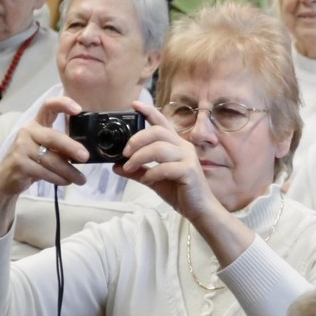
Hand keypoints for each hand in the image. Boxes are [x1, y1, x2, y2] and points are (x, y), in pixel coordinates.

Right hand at [0, 97, 90, 199]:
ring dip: (69, 171)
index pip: (48, 107)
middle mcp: (27, 131)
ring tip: (81, 179)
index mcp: (37, 124)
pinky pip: (44, 172)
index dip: (63, 104)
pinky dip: (58, 178)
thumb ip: (62, 148)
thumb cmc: (31, 162)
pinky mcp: (19, 163)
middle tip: (85, 157)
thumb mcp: (47, 150)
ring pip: (51, 159)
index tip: (78, 109)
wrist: (6, 178)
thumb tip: (85, 153)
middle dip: (71, 147)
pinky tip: (66, 181)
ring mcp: (21, 147)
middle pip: (53, 136)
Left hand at [117, 105, 218, 222]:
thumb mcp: (153, 179)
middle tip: (125, 154)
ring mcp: (188, 158)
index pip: (162, 122)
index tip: (135, 105)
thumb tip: (116, 166)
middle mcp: (183, 147)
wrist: (199, 210)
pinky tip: (147, 180)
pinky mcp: (189, 171)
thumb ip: (137, 171)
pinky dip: (151, 173)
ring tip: (129, 168)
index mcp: (176, 145)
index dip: (149, 111)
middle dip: (136, 140)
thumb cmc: (180, 192)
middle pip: (157, 132)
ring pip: (159, 148)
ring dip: (139, 157)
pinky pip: (165, 167)